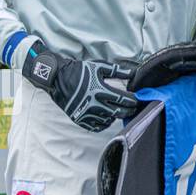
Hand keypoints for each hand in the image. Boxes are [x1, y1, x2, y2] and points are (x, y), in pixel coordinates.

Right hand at [22, 47, 137, 131]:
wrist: (58, 79)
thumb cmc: (80, 71)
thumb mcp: (99, 67)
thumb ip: (118, 71)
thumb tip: (133, 73)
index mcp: (100, 90)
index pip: (123, 99)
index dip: (133, 100)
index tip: (137, 99)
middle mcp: (93, 103)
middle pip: (118, 112)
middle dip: (128, 110)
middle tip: (133, 108)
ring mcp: (85, 113)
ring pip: (108, 120)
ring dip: (116, 116)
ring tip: (120, 111)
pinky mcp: (79, 119)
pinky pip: (96, 127)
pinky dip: (104, 124)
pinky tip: (107, 118)